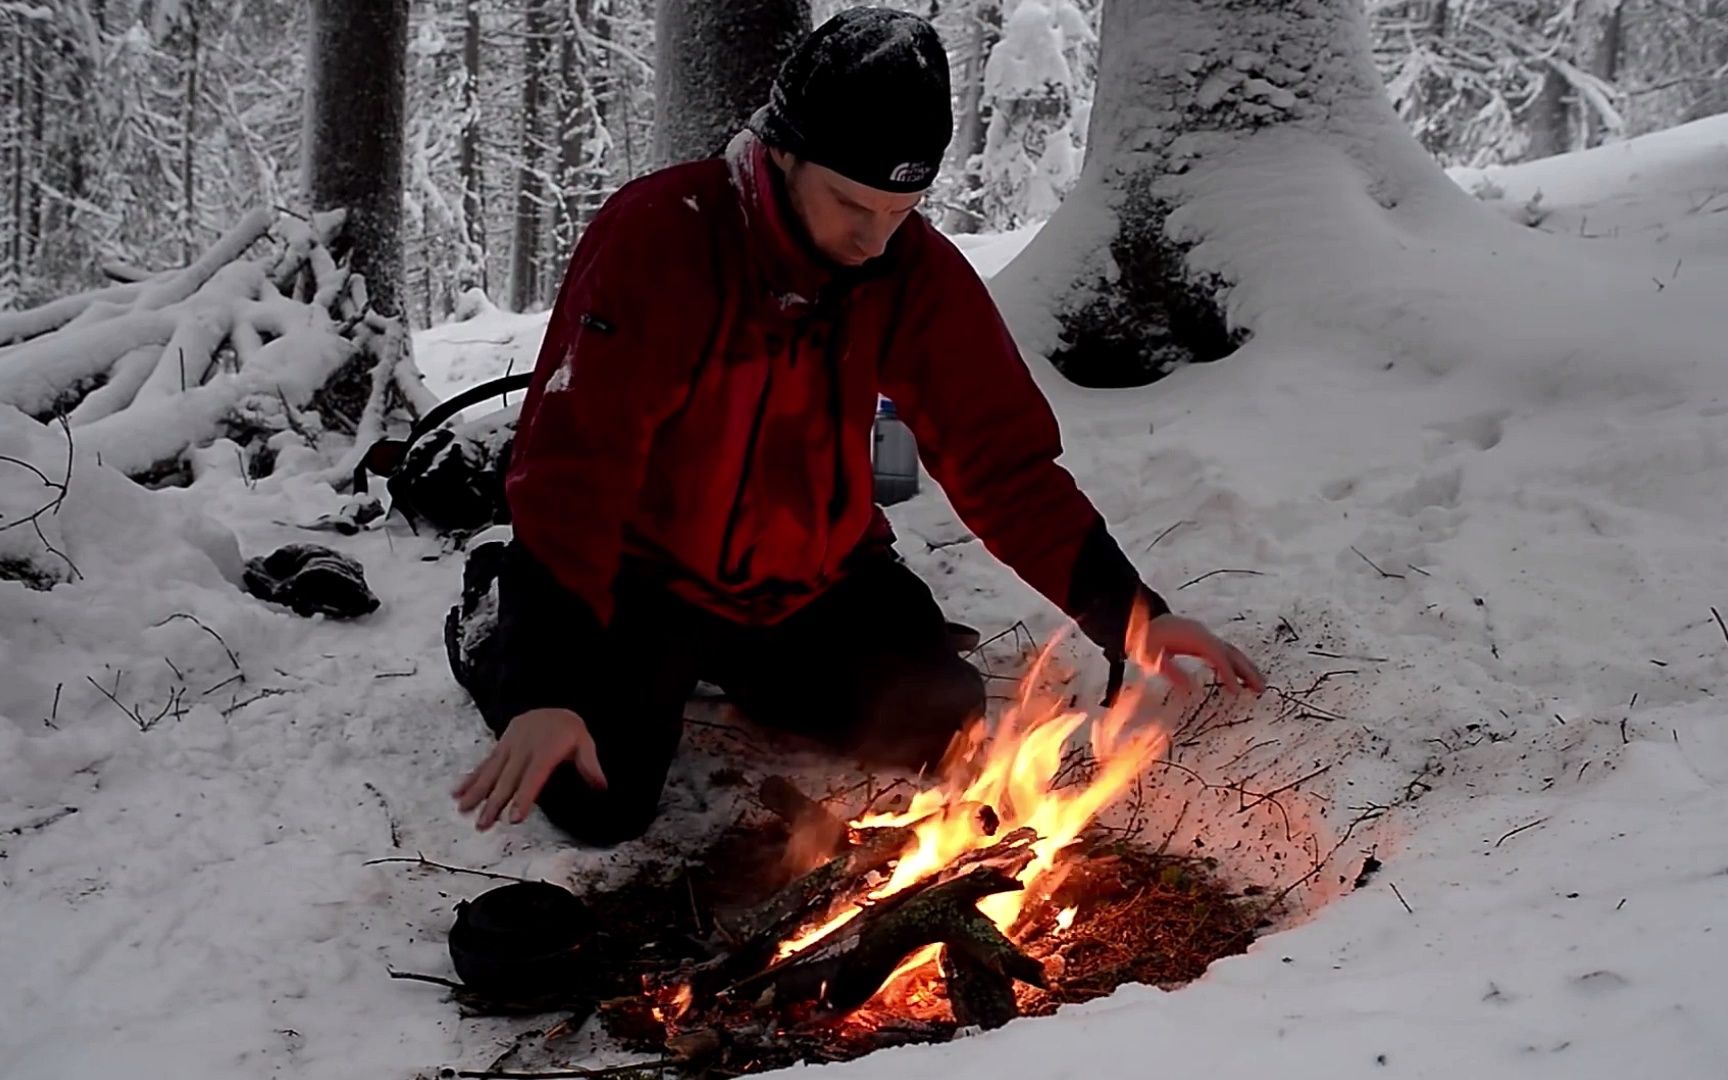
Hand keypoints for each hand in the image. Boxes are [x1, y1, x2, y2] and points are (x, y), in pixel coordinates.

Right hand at [453, 708, 607, 829]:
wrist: (552, 699)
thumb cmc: (569, 728)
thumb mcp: (585, 742)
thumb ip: (590, 765)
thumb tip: (602, 786)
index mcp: (546, 751)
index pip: (533, 778)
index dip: (524, 798)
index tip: (514, 818)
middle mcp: (524, 748)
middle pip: (508, 779)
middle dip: (494, 802)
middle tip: (483, 824)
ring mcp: (509, 746)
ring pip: (491, 772)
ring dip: (477, 793)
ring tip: (464, 811)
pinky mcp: (500, 745)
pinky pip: (484, 763)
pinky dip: (470, 778)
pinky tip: (457, 792)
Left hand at [1131, 613, 1264, 696]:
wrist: (1144, 620)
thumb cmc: (1147, 638)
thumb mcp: (1151, 655)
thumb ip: (1170, 671)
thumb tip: (1190, 688)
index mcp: (1194, 637)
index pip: (1217, 656)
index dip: (1228, 673)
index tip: (1237, 691)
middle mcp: (1204, 634)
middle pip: (1231, 652)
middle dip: (1247, 670)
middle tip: (1261, 688)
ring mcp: (1205, 636)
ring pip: (1231, 651)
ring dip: (1246, 668)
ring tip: (1259, 685)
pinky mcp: (1204, 639)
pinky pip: (1224, 652)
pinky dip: (1235, 664)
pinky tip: (1241, 678)